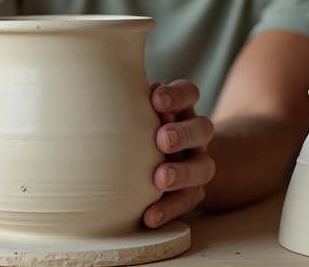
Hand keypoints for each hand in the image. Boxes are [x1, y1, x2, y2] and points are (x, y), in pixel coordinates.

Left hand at [144, 80, 215, 227]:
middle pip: (202, 128)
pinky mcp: (192, 192)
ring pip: (203, 167)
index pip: (189, 93)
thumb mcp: (137, 112)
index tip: (156, 100)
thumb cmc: (137, 129)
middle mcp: (195, 135)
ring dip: (182, 173)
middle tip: (162, 140)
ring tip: (159, 179)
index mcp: (182, 108)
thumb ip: (131, 104)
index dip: (177, 95)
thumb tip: (104, 92)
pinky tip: (150, 215)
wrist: (160, 159)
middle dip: (182, 133)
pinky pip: (186, 201)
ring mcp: (197, 163)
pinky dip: (168, 208)